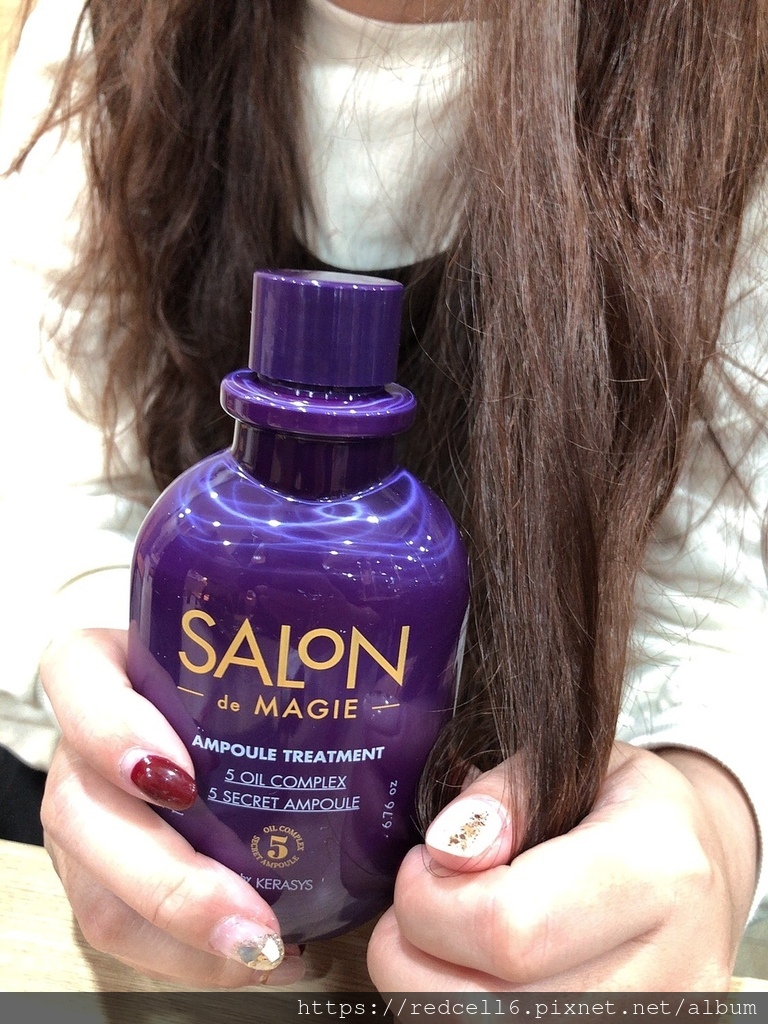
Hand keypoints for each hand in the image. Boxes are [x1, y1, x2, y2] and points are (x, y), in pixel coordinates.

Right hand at [40, 628, 303, 987]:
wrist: (204, 731)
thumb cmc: (244, 688)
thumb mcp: (260, 662)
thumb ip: (301, 666)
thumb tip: (411, 695)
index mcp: (110, 671)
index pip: (76, 674)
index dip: (108, 727)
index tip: (181, 777)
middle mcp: (84, 747)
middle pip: (79, 809)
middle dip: (165, 878)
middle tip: (250, 916)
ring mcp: (89, 816)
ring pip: (94, 889)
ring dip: (180, 935)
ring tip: (261, 950)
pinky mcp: (101, 877)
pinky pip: (125, 928)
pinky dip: (190, 956)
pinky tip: (260, 955)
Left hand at [367, 742, 757, 990]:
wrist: (704, 867)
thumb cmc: (629, 806)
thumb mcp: (572, 762)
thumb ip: (505, 794)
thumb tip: (446, 849)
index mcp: (658, 872)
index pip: (508, 928)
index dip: (433, 901)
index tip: (423, 862)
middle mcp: (668, 971)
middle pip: (488, 1007)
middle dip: (415, 955)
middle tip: (418, 903)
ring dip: (434, 989)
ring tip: (444, 932)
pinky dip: (469, 1006)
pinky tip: (473, 968)